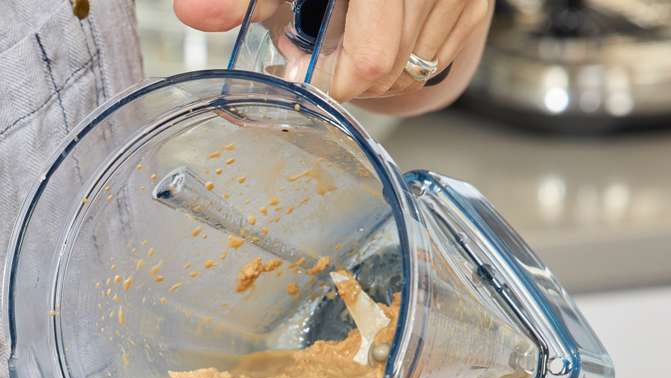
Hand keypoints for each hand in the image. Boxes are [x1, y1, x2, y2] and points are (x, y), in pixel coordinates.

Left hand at [176, 0, 492, 102]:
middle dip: (344, 72)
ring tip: (344, 28)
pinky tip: (375, 27)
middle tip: (313, 44)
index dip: (330, 77)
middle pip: (388, 71)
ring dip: (370, 66)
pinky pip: (433, 59)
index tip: (299, 65)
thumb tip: (194, 11)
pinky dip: (400, 56)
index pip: (370, 60)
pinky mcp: (476, 6)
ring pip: (411, 71)